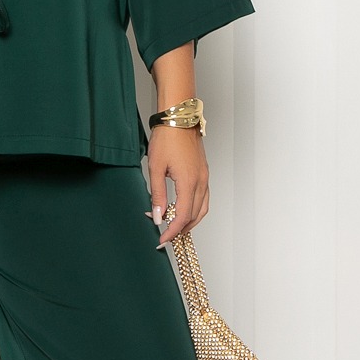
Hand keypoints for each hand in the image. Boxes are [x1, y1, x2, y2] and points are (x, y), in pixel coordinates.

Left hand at [146, 125, 208, 248]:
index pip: (183, 216)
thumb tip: (158, 216)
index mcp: (189, 182)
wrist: (178, 119)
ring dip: (189, 221)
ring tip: (173, 226)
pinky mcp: (204, 173)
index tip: (162, 240)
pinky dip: (195, 209)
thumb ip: (157, 195)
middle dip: (180, 229)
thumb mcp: (155, 168)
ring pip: (202, 208)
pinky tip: (182, 209)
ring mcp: (204, 177)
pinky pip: (203, 198)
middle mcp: (201, 181)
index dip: (172, 232)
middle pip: (195, 216)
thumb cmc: (166, 139)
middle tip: (165, 235)